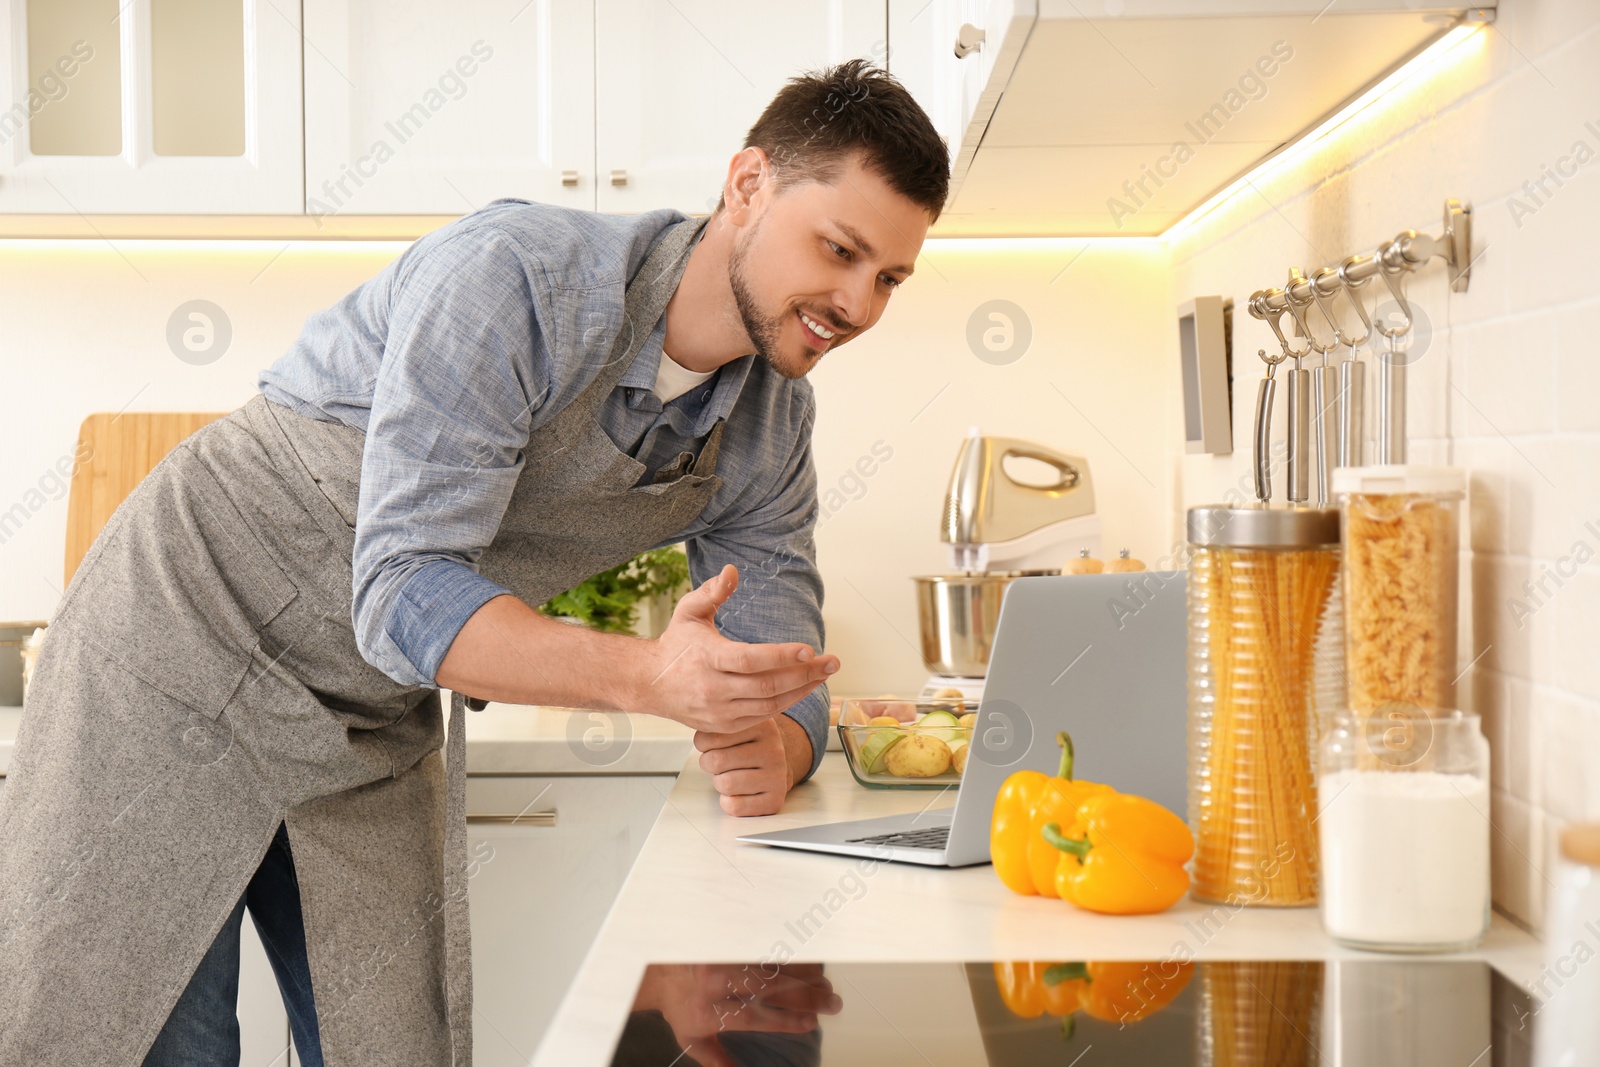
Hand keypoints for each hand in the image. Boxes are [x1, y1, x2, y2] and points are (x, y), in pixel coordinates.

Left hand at [632, 963, 840, 1066]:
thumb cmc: (682, 1007)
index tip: (810, 1024)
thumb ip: (716, 1059)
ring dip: (803, 973)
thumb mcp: (692, 1040)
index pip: (751, 1015)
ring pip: (769, 963)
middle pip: (767, 987)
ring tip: (827, 985)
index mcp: (708, 1009)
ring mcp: (723, 956)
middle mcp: (716, 980)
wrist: (660, 968)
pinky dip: (789, 954)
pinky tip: (810, 963)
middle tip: (832, 1003)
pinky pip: (763, 945)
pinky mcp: (728, 940)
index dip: (782, 1020)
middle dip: (804, 995)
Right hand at [639, 565, 837, 733]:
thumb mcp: (689, 612)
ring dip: (802, 690)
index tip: (810, 649)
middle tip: (833, 662)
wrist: (649, 684)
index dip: (782, 656)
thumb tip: (732, 570)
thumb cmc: (676, 644)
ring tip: (825, 674)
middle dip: (805, 674)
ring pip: (769, 705)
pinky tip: (803, 688)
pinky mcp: (724, 726)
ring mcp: (719, 711)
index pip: (750, 660)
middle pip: (767, 686)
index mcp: (707, 659)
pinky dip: (786, 703)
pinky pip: (762, 717)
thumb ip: (711, 592)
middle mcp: (713, 689)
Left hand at [695, 715, 811, 816]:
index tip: (712, 744)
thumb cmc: (747, 746)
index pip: (711, 737)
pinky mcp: (774, 800)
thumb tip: (695, 720)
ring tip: (729, 774)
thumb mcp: (737, 725)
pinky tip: (736, 792)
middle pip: (716, 761)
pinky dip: (727, 802)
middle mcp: (773, 750)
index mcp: (762, 726)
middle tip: (718, 761)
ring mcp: (776, 776)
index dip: (703, 744)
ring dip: (719, 782)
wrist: (775, 766)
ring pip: (726, 784)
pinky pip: (735, 806)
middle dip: (709, 763)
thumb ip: (718, 722)